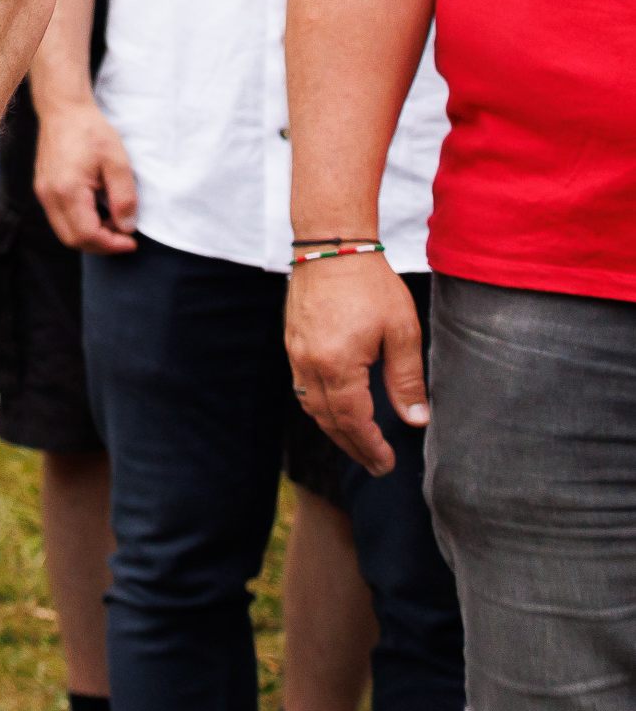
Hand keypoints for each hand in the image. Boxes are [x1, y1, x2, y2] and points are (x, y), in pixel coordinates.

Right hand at [34, 103, 138, 253]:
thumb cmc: (92, 132)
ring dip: (90, 235)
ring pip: (64, 232)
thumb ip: (124, 197)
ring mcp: (43, 193)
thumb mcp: (118, 162)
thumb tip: (126, 228)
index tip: (132, 241)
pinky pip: (60, 219)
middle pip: (72, 240)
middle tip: (124, 234)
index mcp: (67, 190)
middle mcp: (49, 195)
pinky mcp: (43, 189)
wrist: (64, 111)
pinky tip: (98, 211)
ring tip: (113, 221)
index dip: (111, 244)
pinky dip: (80, 224)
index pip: (86, 235)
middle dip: (101, 244)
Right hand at [286, 250, 424, 478]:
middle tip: (376, 464)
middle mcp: (309, 364)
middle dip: (353, 446)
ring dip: (334, 429)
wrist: (332, 246)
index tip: (386, 464)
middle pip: (328, 420)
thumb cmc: (372, 286)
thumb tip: (416, 421)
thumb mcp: (402, 333)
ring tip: (358, 444)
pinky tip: (337, 409)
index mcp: (338, 365)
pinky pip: (303, 387)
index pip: (352, 420)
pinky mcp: (293, 342)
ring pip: (311, 406)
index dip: (370, 446)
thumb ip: (407, 380)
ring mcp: (296, 353)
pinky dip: (321, 407)